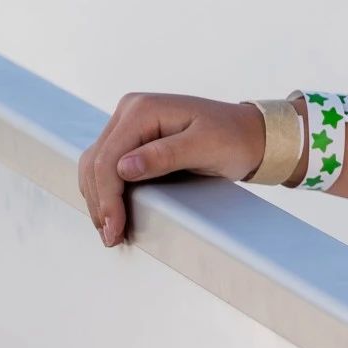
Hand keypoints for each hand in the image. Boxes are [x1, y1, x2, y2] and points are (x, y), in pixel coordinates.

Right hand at [78, 93, 271, 246]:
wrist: (251, 133)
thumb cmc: (235, 138)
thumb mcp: (206, 147)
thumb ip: (165, 155)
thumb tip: (123, 168)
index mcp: (143, 110)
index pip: (108, 158)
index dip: (107, 197)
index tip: (114, 228)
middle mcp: (131, 111)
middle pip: (97, 162)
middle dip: (100, 202)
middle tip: (111, 237)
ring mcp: (130, 123)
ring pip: (97, 164)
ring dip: (98, 198)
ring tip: (110, 230)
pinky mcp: (134, 137)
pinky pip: (108, 164)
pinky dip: (107, 189)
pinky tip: (113, 211)